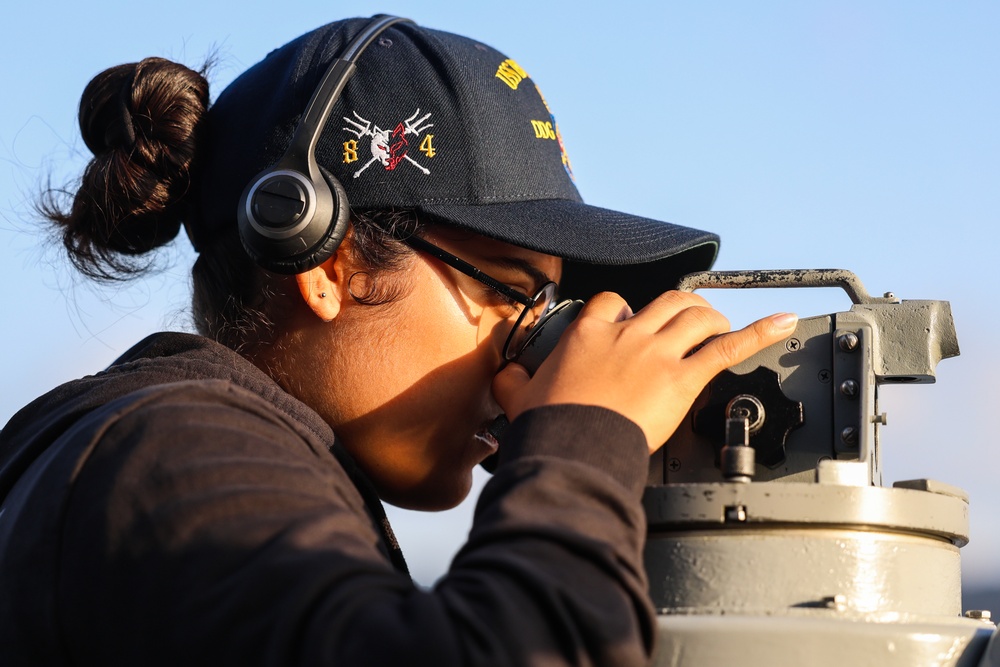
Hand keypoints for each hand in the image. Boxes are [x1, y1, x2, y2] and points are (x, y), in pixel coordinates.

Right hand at [492, 291, 797, 453]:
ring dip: (712, 317)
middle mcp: (627, 334)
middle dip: (681, 308)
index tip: (629, 322)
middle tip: (688, 320)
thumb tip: (504, 376)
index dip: (626, 311)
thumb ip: (513, 380)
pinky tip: (784, 322)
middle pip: (665, 302)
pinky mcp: (683, 377)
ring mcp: (658, 353)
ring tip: (720, 324)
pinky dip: (760, 331)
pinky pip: (728, 347)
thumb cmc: (550, 425)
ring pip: (696, 315)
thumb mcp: (520, 396)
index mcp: (588, 334)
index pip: (613, 302)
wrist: (573, 448)